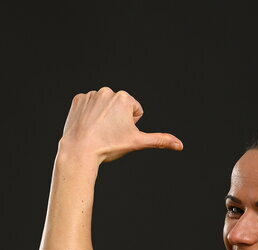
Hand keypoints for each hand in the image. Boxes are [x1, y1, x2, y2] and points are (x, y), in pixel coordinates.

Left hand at [59, 87, 182, 163]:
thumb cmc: (109, 146)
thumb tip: (180, 145)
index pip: (135, 111)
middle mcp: (108, 91)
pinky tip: (88, 126)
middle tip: (109, 133)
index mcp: (125, 98)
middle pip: (120, 107)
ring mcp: (91, 94)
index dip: (130, 125)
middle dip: (117, 119)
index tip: (119, 133)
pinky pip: (89, 106)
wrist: (80, 150)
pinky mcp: (78, 99)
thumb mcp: (137, 142)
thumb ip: (160, 140)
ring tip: (98, 131)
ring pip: (104, 106)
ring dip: (103, 117)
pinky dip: (89, 115)